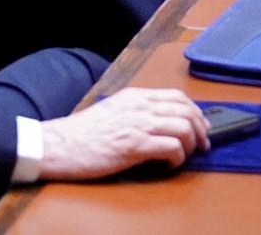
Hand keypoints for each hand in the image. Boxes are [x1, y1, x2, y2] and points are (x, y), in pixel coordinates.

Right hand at [39, 89, 209, 179]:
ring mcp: (138, 125)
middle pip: (186, 110)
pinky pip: (171, 148)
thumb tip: (157, 123)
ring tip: (185, 156)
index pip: (176, 96)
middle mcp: (139, 106)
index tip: (199, 126)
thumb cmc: (81, 133)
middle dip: (200, 129)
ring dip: (191, 144)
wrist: (59, 144)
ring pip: (184, 127)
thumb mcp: (111, 111)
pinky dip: (178, 158)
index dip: (194, 111)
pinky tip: (169, 164)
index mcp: (134, 97)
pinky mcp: (134, 146)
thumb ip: (134, 112)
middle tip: (202, 145)